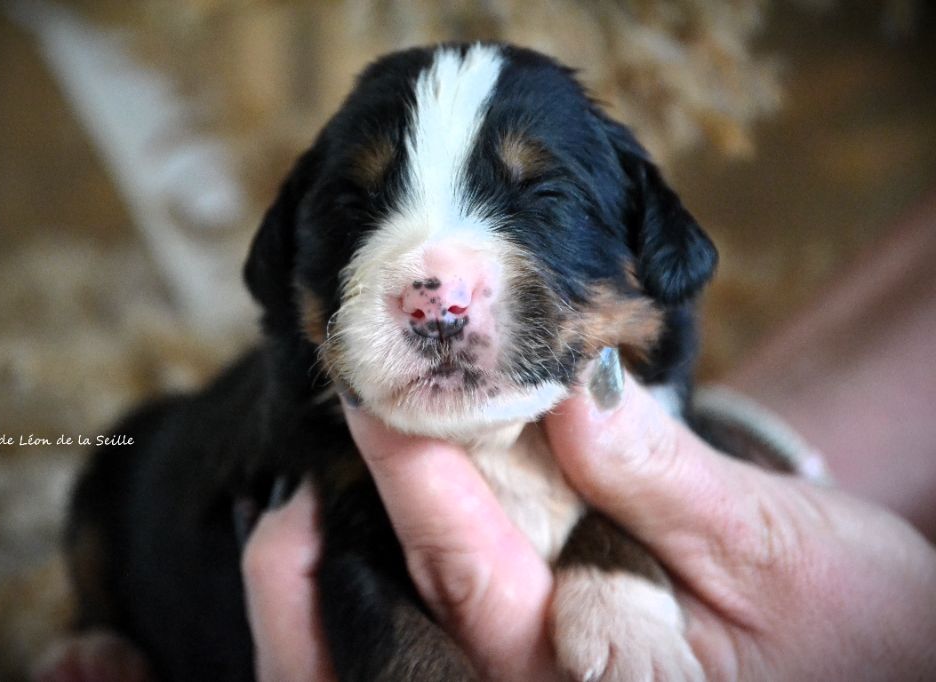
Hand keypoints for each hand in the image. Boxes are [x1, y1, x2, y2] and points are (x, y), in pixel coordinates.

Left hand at [242, 377, 935, 679]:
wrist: (876, 652)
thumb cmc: (850, 618)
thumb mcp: (767, 542)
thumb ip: (659, 478)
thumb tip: (570, 388)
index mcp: (602, 673)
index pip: (476, 571)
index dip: (416, 473)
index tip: (373, 385)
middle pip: (407, 619)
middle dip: (341, 523)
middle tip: (314, 422)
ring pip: (390, 649)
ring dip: (322, 575)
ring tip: (289, 495)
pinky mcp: (532, 666)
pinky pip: (427, 639)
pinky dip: (365, 592)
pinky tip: (330, 534)